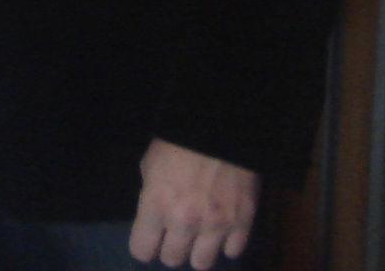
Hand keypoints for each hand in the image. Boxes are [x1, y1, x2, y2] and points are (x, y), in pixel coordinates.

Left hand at [128, 139, 259, 269]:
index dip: (144, 246)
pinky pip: (232, 252)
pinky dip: (227, 243)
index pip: (142, 250)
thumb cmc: (179, 141)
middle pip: (172, 260)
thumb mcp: (151, 165)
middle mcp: (184, 221)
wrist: (221, 126)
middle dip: (171, 247)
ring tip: (200, 236)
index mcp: (156, 204)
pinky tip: (223, 228)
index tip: (150, 240)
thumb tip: (154, 219)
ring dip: (198, 251)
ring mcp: (215, 225)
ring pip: (202, 264)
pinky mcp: (242, 222)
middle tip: (176, 233)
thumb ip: (151, 197)